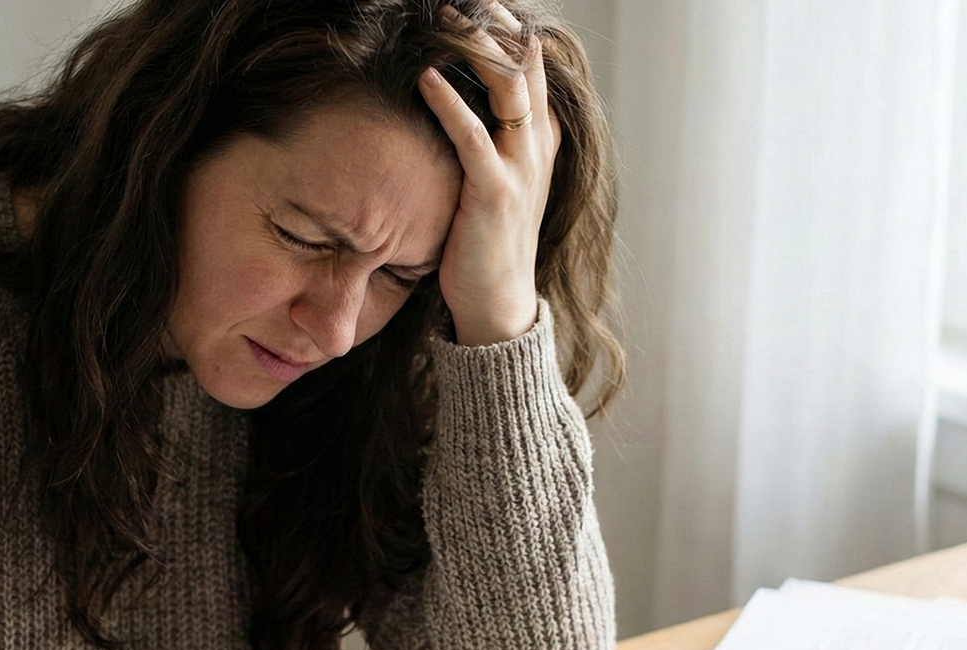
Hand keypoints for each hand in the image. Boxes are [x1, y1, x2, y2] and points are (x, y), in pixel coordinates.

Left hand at [417, 3, 560, 345]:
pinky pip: (473, 136)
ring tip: (444, 17)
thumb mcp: (495, 178)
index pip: (533, 61)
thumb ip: (487, 136)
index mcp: (541, 137)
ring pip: (508, 87)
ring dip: (476, 46)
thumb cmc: (486, 240)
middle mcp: (538, 145)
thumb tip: (453, 95)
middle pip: (526, 60)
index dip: (507, 26)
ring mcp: (521, 167)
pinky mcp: (494, 193)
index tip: (476, 1)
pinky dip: (449, 103)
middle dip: (495, 22)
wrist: (499, 302)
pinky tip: (425, 78)